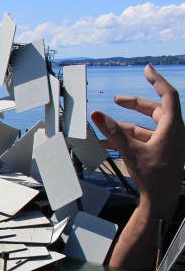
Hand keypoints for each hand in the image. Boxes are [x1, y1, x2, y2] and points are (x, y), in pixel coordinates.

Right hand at [91, 65, 184, 219]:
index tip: (147, 70)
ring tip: (106, 126)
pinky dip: (128, 139)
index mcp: (173, 127)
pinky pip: (143, 140)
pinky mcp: (161, 153)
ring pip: (147, 126)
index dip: (156, 80)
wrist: (162, 201)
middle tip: (118, 100)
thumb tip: (97, 115)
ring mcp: (168, 143)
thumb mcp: (130, 151)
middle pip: (155, 110)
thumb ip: (113, 132)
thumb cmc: (153, 177)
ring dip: (126, 125)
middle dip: (134, 105)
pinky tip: (110, 143)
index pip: (167, 95)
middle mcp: (173, 132)